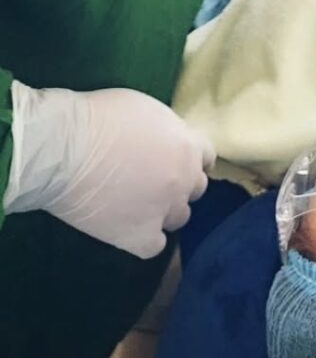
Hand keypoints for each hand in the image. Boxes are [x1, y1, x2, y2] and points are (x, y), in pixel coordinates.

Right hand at [5, 84, 214, 258]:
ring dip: (164, 211)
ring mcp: (164, 210)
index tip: (174, 160)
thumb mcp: (150, 111)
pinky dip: (145, 239)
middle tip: (153, 181)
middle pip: (195, 187)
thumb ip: (169, 132)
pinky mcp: (138, 236)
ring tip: (139, 206)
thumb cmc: (101, 118)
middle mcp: (184, 180)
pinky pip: (154, 246)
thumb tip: (167, 143)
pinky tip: (129, 230)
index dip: (189, 159)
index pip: (206, 156)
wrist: (66, 149)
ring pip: (179, 217)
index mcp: (188, 146)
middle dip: (179, 183)